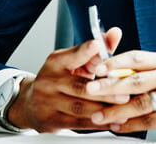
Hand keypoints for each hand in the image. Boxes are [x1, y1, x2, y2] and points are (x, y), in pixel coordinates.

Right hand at [7, 28, 128, 132]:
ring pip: (79, 106)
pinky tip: (112, 121)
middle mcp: (49, 80)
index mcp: (56, 62)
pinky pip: (77, 123)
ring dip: (103, 108)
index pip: (72, 55)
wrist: (31, 103)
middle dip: (104, 90)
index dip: (85, 51)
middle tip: (124, 92)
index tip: (98, 45)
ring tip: (122, 108)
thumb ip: (97, 50)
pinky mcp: (51, 120)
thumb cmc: (61, 78)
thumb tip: (115, 33)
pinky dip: (97, 123)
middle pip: (79, 86)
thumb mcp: (75, 61)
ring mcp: (48, 102)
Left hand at [87, 51, 155, 143]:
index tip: (97, 68)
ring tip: (98, 115)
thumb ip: (147, 75)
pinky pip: (149, 121)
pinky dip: (130, 125)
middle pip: (135, 80)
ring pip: (139, 103)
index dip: (115, 62)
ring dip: (115, 110)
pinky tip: (118, 127)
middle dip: (109, 85)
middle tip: (90, 89)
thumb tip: (114, 76)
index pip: (137, 58)